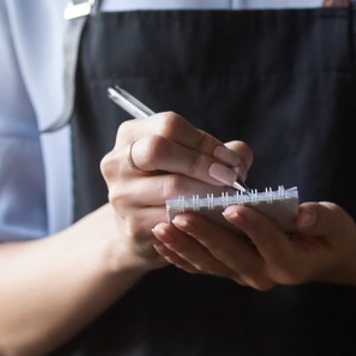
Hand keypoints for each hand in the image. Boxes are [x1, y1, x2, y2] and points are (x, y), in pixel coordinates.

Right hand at [100, 111, 253, 271]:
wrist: (142, 230)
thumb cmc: (173, 184)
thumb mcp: (190, 160)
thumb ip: (220, 152)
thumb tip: (238, 158)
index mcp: (131, 134)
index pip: (169, 125)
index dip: (204, 141)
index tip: (229, 159)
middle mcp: (117, 161)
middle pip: (158, 149)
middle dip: (201, 162)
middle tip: (229, 177)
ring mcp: (121, 195)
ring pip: (170, 186)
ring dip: (206, 191)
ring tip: (228, 197)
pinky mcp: (132, 225)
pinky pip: (173, 218)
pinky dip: (199, 216)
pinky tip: (214, 217)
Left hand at [151, 201, 355, 289]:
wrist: (323, 256)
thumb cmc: (330, 234)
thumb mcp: (335, 223)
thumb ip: (320, 219)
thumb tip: (303, 213)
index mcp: (291, 264)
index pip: (269, 243)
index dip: (252, 226)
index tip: (231, 207)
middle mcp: (265, 275)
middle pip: (231, 255)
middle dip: (204, 235)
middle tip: (180, 215)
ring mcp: (245, 276)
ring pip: (210, 263)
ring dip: (184, 246)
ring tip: (162, 226)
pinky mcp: (231, 272)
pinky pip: (202, 267)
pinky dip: (180, 255)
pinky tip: (161, 240)